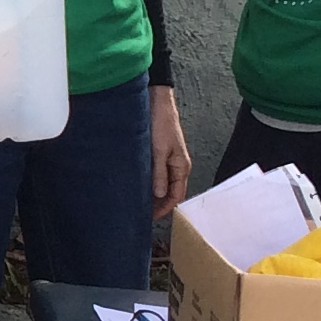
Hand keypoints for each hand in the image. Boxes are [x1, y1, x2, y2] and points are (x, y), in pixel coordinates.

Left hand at [150, 84, 191, 218]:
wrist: (157, 101)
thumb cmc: (161, 123)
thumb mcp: (159, 150)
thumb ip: (159, 173)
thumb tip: (159, 194)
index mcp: (181, 166)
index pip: (176, 196)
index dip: (164, 209)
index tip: (150, 218)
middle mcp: (177, 165)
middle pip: (170, 192)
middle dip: (158, 205)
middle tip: (141, 214)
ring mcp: (169, 160)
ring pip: (163, 184)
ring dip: (153, 194)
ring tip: (138, 203)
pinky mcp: (160, 153)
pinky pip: (157, 174)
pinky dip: (149, 182)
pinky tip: (138, 185)